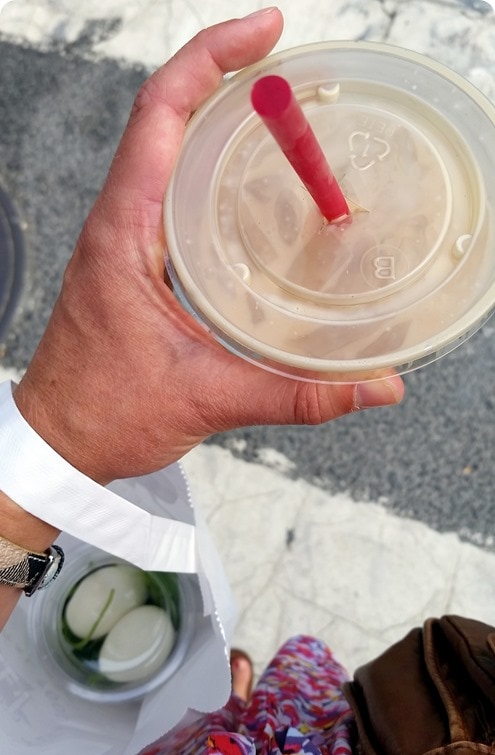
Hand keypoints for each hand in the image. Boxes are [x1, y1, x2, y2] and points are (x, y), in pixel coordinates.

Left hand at [13, 8, 403, 484]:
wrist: (60, 441)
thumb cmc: (104, 413)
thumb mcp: (206, 399)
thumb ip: (296, 393)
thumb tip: (373, 388)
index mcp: (123, 233)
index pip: (160, 115)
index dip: (210, 59)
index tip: (264, 33)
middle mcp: (119, 222)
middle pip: (164, 117)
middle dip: (223, 73)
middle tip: (287, 63)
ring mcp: (124, 239)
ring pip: (165, 150)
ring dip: (213, 115)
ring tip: (274, 105)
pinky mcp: (135, 260)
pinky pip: (168, 190)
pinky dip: (206, 165)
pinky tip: (246, 179)